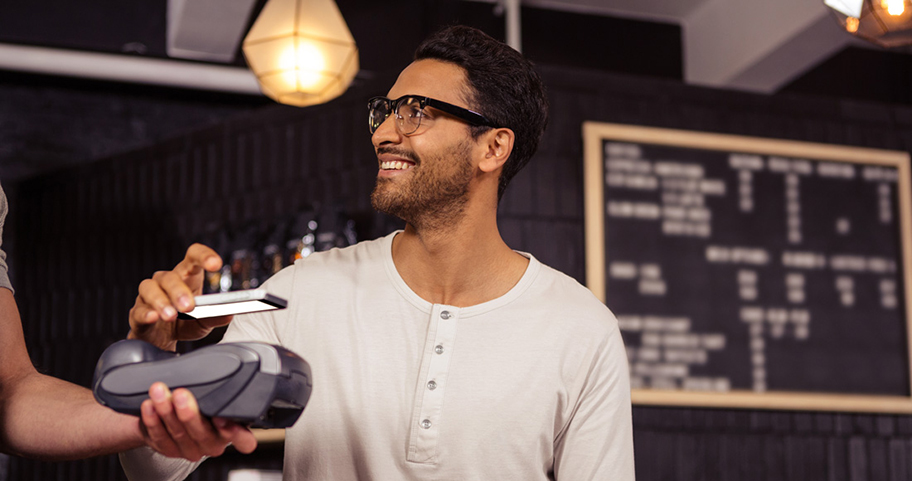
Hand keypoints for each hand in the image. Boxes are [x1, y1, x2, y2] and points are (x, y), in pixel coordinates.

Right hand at [128, 243, 231, 349]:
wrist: (162, 341)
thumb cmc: (184, 324)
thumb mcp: (204, 322)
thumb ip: (215, 317)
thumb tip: (229, 315)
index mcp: (187, 277)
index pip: (193, 257)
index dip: (204, 256)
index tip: (215, 264)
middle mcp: (166, 282)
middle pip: (170, 277)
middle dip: (179, 291)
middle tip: (188, 306)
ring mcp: (149, 296)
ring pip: (150, 288)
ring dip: (161, 301)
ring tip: (171, 315)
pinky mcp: (137, 313)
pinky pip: (138, 310)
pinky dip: (145, 313)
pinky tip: (153, 317)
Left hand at [140, 382, 256, 460]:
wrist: (176, 410)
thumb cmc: (202, 398)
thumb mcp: (216, 392)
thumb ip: (221, 388)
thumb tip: (218, 363)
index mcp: (232, 431)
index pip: (244, 441)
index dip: (235, 434)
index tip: (221, 418)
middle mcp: (212, 444)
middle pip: (202, 434)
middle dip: (189, 414)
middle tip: (181, 394)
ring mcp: (190, 449)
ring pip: (178, 434)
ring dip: (166, 411)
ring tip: (158, 391)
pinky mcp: (169, 450)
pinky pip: (159, 438)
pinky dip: (152, 421)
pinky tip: (148, 406)